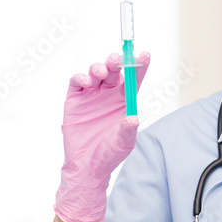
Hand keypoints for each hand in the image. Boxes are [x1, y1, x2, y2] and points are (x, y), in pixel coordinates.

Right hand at [53, 50, 150, 221]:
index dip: (139, 66)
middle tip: (116, 59)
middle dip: (116, 62)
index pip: (133, 79)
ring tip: (101, 72)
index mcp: (125, 101)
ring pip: (96, 72)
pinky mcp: (75, 99)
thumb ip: (128, 131)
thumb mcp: (123, 144)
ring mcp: (91, 95)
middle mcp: (109, 95)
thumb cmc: (108, 154)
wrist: (86, 167)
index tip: (145, 54)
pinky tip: (86, 82)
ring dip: (99, 67)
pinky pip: (77, 82)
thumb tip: (134, 119)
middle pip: (114, 71)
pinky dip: (81, 78)